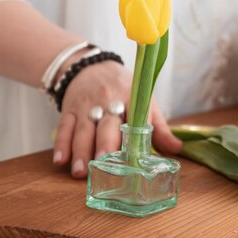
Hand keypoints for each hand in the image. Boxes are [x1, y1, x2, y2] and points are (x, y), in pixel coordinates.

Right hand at [52, 61, 181, 177]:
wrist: (92, 66)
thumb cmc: (123, 88)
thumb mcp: (144, 100)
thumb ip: (159, 127)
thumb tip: (177, 149)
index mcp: (132, 99)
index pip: (135, 119)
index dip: (134, 137)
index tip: (133, 156)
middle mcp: (109, 102)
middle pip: (106, 126)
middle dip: (104, 144)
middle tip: (102, 164)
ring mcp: (87, 106)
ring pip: (83, 130)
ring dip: (80, 151)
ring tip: (80, 172)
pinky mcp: (70, 109)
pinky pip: (64, 127)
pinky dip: (61, 144)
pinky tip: (60, 160)